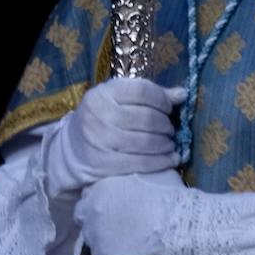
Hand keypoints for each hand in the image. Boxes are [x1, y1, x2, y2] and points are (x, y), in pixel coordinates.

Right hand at [44, 78, 183, 197]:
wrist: (72, 148)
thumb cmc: (103, 118)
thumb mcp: (118, 98)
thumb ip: (149, 94)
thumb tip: (182, 94)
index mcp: (104, 93)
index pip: (141, 90)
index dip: (161, 99)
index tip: (170, 107)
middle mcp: (100, 114)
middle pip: (145, 118)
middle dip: (165, 125)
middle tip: (170, 130)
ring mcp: (100, 140)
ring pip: (144, 142)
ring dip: (165, 144)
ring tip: (170, 144)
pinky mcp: (103, 164)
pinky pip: (139, 164)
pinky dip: (160, 162)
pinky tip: (170, 160)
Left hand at [74, 170, 185, 254]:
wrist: (175, 227)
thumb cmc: (166, 195)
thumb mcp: (150, 172)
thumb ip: (135, 172)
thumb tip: (140, 169)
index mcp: (101, 186)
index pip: (88, 192)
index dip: (100, 197)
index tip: (111, 201)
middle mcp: (92, 209)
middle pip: (82, 213)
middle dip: (93, 215)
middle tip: (111, 219)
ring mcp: (95, 233)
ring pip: (89, 235)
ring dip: (100, 234)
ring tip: (119, 236)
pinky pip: (99, 254)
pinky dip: (109, 252)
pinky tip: (123, 250)